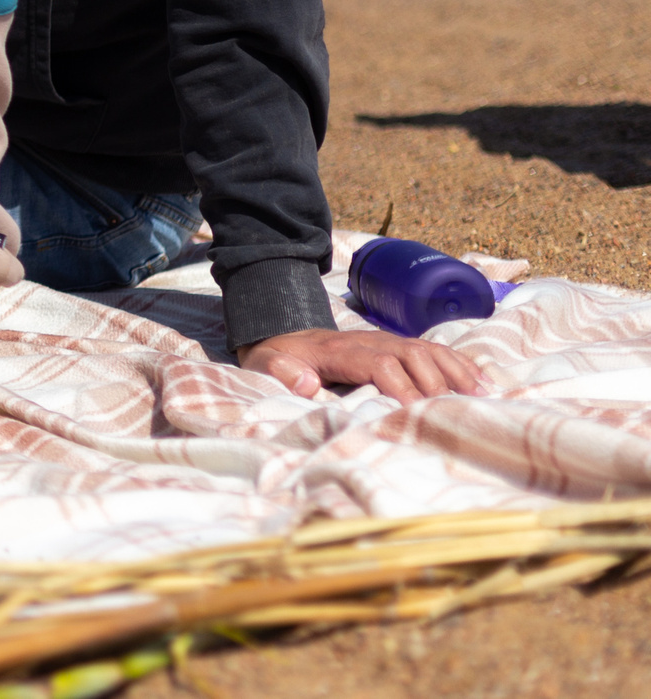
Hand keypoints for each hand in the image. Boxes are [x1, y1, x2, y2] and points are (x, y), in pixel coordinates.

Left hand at [237, 327, 493, 401]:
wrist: (282, 336)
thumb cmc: (278, 358)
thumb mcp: (265, 364)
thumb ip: (281, 372)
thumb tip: (307, 383)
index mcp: (340, 350)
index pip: (379, 363)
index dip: (401, 386)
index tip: (417, 413)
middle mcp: (369, 340)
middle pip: (412, 355)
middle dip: (437, 383)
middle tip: (460, 412)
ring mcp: (386, 340)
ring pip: (428, 350)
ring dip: (456, 372)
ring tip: (484, 397)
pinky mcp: (397, 346)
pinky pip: (433, 351)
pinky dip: (459, 364)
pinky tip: (483, 383)